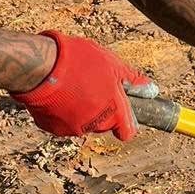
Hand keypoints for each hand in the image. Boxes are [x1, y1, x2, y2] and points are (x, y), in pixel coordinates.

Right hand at [9, 31, 155, 141]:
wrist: (41, 66)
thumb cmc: (80, 61)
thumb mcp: (112, 64)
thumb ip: (132, 80)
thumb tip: (152, 90)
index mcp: (114, 112)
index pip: (128, 131)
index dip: (126, 121)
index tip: (122, 110)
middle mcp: (96, 125)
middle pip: (104, 125)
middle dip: (101, 110)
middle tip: (92, 86)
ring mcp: (73, 129)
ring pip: (82, 123)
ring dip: (80, 109)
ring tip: (71, 85)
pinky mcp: (52, 128)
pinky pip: (61, 122)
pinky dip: (60, 111)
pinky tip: (57, 92)